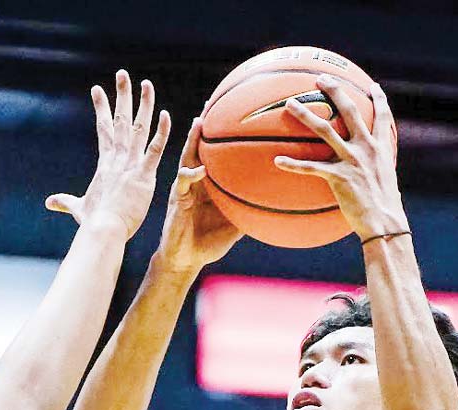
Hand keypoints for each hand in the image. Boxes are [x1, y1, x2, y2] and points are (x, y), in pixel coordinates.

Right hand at [46, 70, 171, 236]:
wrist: (101, 231)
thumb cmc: (93, 223)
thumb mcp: (78, 208)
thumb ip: (65, 202)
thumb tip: (49, 202)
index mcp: (105, 163)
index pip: (103, 129)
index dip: (101, 108)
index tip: (97, 88)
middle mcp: (116, 158)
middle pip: (119, 120)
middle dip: (121, 96)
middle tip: (123, 74)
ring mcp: (129, 165)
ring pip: (139, 128)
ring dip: (144, 105)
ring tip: (146, 83)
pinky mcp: (143, 176)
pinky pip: (154, 150)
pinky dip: (161, 132)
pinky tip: (166, 114)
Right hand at [152, 116, 242, 273]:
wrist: (186, 259)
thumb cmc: (209, 242)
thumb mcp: (237, 225)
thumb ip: (252, 212)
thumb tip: (280, 207)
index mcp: (210, 183)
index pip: (217, 152)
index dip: (223, 134)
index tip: (237, 112)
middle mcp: (196, 180)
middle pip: (201, 146)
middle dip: (206, 124)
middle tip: (215, 101)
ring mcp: (185, 187)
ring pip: (188, 157)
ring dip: (192, 140)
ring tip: (199, 122)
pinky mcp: (177, 199)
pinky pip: (182, 182)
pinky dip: (190, 175)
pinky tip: (199, 169)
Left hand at [273, 76, 407, 241]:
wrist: (384, 222)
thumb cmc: (384, 207)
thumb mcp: (385, 181)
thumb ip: (375, 168)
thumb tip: (367, 170)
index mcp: (381, 147)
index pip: (383, 116)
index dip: (379, 99)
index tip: (373, 86)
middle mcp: (367, 147)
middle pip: (350, 110)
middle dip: (335, 90)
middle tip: (320, 77)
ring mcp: (352, 160)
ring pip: (325, 131)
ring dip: (305, 115)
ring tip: (290, 104)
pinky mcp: (338, 177)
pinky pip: (311, 167)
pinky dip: (293, 164)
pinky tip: (277, 161)